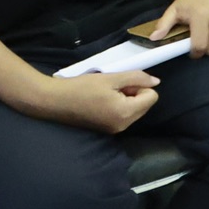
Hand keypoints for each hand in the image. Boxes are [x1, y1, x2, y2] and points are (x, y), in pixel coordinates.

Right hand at [29, 70, 158, 132]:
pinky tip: (100, 101)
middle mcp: (123, 126)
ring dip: (125, 99)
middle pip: (145, 105)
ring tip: (105, 94)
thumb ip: (137, 78)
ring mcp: (114, 130)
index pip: (152, 97)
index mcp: (125, 114)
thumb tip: (156, 82)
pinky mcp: (106, 130)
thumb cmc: (80, 88)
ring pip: (135, 110)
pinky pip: (123, 116)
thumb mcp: (111, 78)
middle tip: (112, 87)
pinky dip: (117, 106)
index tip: (121, 83)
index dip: (140, 86)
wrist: (52, 101)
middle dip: (134, 93)